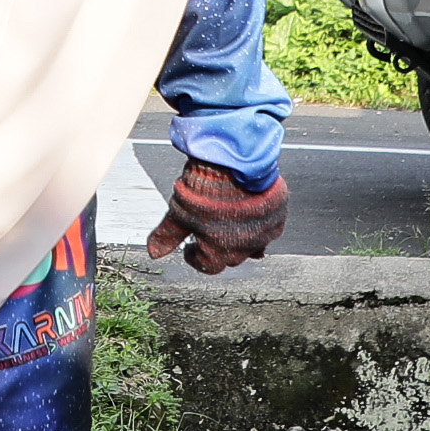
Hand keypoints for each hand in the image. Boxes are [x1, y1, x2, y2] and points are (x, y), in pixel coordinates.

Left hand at [146, 158, 286, 273]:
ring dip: (238, 238)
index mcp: (218, 252)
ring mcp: (262, 235)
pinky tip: (247, 214)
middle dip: (217, 247)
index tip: (190, 246)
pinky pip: (267, 231)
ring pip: (250, 246)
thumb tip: (153, 253)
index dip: (195, 256)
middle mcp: (244, 250)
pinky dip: (256, 227)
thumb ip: (168, 236)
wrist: (235, 164)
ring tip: (227, 221)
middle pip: (228, 258)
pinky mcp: (276, 220)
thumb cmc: (206, 189)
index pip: (206, 266)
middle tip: (207, 230)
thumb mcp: (178, 213)